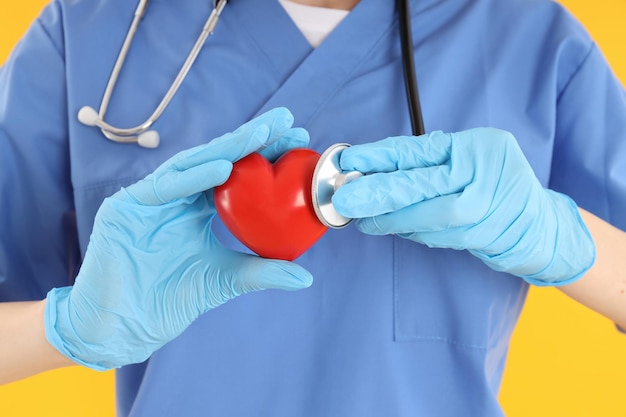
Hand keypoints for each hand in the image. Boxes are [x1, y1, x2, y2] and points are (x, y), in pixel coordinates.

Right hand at [44, 108, 312, 369]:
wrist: (125, 327)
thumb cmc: (171, 301)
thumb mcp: (226, 279)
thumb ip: (263, 271)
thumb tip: (306, 277)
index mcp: (197, 208)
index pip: (235, 174)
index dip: (265, 155)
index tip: (300, 141)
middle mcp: (175, 196)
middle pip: (216, 159)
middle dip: (251, 138)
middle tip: (286, 120)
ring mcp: (150, 199)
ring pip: (191, 165)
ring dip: (226, 148)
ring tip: (260, 134)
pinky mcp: (125, 206)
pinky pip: (163, 188)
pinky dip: (192, 177)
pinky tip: (222, 167)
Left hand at [332, 128, 594, 284]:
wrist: (539, 225)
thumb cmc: (495, 184)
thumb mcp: (469, 159)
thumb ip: (429, 162)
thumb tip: (373, 170)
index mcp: (478, 146)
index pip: (419, 151)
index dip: (380, 156)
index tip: (349, 160)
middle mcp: (485, 173)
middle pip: (422, 184)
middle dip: (378, 194)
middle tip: (346, 200)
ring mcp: (488, 207)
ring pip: (427, 216)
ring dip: (392, 220)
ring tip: (365, 220)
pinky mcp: (485, 236)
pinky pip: (438, 236)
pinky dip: (413, 233)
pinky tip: (396, 229)